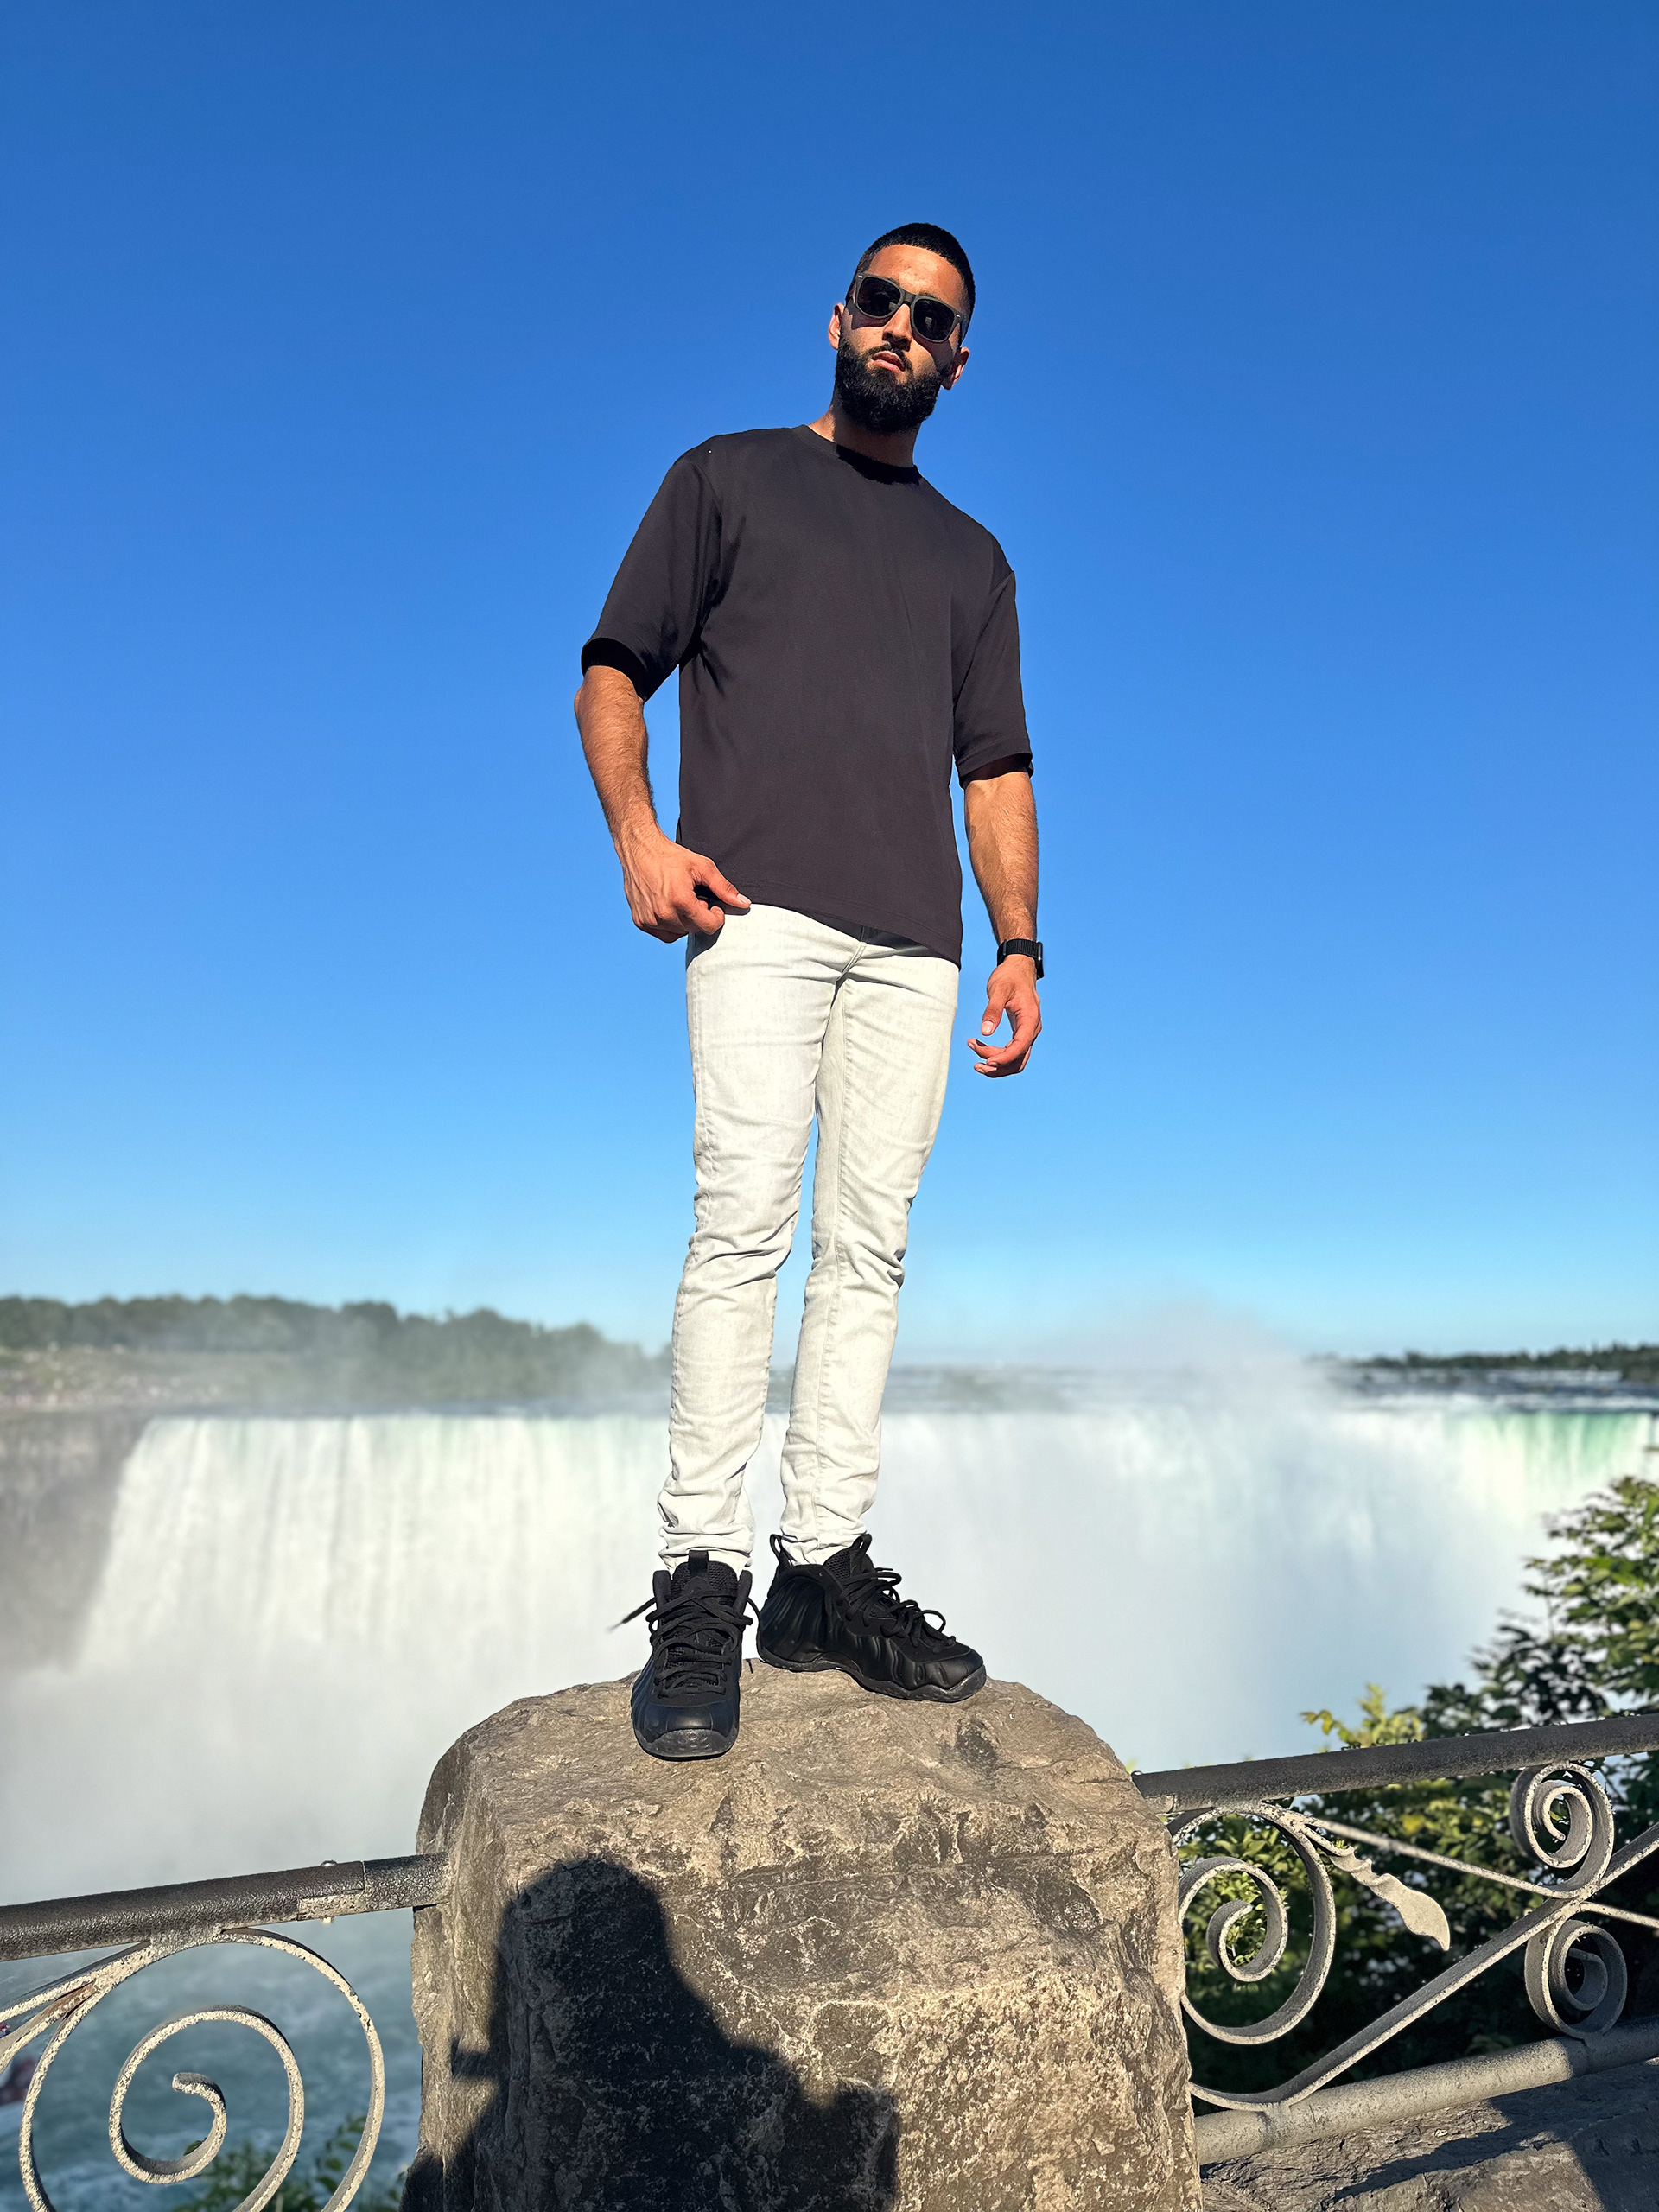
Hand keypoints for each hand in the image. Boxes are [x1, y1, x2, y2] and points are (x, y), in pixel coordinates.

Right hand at [617, 826, 749, 941]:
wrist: (640, 850)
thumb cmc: (671, 856)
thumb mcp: (702, 867)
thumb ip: (723, 887)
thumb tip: (744, 903)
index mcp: (680, 901)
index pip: (709, 926)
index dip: (716, 916)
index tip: (711, 903)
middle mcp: (663, 914)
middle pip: (695, 930)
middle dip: (700, 916)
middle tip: (695, 898)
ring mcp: (650, 920)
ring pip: (680, 933)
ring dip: (685, 921)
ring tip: (681, 900)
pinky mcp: (641, 922)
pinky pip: (665, 934)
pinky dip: (671, 925)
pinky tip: (670, 907)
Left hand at [969, 956, 1041, 1076]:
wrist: (1018, 969)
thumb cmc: (1009, 977)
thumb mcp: (999, 990)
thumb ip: (993, 1010)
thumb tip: (985, 1032)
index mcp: (1030, 1019)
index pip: (1020, 1047)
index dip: (1004, 1057)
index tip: (987, 1060)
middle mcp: (1032, 1029)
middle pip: (1019, 1060)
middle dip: (998, 1067)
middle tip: (976, 1065)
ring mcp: (1027, 1033)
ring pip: (1016, 1060)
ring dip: (998, 1066)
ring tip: (976, 1063)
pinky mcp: (1020, 1033)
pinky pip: (1012, 1052)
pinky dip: (998, 1056)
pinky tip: (982, 1050)